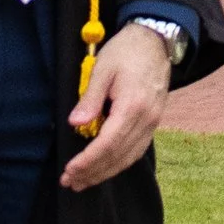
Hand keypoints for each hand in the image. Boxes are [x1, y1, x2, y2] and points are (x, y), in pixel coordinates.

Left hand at [60, 23, 174, 192]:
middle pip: (118, 156)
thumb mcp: (102, 69)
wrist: (155, 40)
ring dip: (106, 172)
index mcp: (132, 106)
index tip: (69, 171)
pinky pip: (137, 150)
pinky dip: (120, 163)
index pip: (107, 144)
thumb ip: (90, 98)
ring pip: (129, 157)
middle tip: (71, 182)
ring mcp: (153, 122)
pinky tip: (106, 168)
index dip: (88, 161)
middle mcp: (146, 119)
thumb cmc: (125, 51)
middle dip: (93, 172)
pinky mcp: (154, 122)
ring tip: (84, 181)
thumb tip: (75, 124)